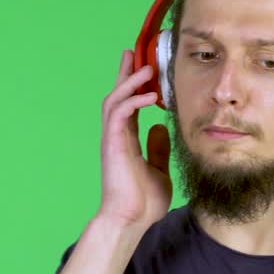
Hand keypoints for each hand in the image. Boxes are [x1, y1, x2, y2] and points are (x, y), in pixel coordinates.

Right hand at [95, 49, 172, 231]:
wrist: (131, 220)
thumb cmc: (143, 201)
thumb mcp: (158, 169)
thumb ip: (157, 148)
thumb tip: (160, 128)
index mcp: (126, 140)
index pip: (128, 105)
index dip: (134, 85)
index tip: (142, 66)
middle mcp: (117, 136)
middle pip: (117, 95)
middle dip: (125, 73)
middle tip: (134, 52)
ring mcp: (112, 139)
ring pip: (115, 100)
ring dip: (129, 81)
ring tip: (145, 68)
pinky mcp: (113, 144)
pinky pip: (120, 114)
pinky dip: (134, 101)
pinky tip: (150, 96)